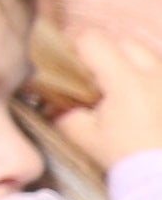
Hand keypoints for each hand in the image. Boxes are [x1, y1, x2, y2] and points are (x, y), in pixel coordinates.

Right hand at [46, 8, 161, 179]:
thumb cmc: (126, 159)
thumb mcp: (84, 136)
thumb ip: (62, 113)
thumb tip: (49, 101)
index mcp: (126, 80)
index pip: (92, 39)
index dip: (73, 43)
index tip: (64, 59)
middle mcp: (155, 74)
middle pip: (124, 41)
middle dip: (105, 51)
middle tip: (92, 74)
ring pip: (148, 55)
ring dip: (131, 64)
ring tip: (119, 87)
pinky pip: (160, 74)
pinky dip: (149, 80)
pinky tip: (141, 100)